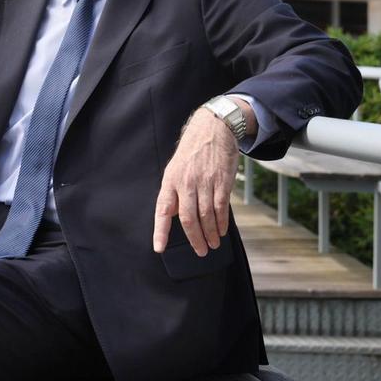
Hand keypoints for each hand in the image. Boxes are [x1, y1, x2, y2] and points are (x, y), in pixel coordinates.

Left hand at [152, 107, 242, 256]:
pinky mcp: (221, 181)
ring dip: (210, 234)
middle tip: (200, 251)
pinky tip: (221, 231)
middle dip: (195, 239)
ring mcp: (204, 182)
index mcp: (170, 181)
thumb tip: (171, 215)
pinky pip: (221, 207)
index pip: (162, 210)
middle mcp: (185, 183)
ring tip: (212, 245)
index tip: (159, 248)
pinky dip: (221, 222)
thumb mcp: (175, 169)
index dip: (160, 231)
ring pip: (206, 216)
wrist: (212, 129)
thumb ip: (173, 192)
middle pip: (188, 218)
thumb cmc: (192, 152)